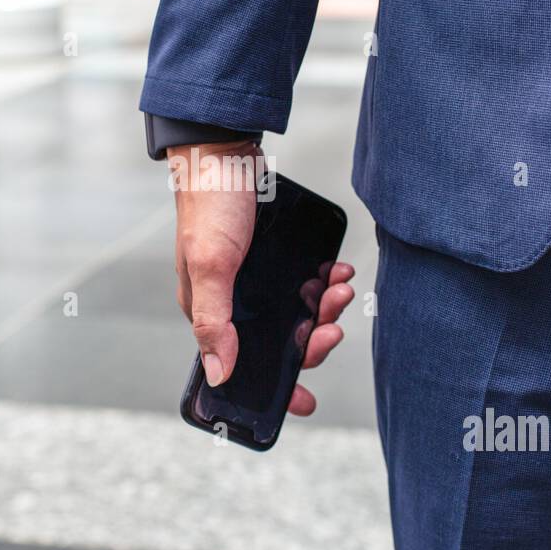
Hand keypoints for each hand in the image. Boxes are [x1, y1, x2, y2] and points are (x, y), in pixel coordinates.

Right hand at [168, 142, 355, 416]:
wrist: (226, 149)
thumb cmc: (210, 204)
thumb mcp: (210, 265)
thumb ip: (215, 322)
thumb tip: (219, 375)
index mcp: (211, 312)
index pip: (244, 364)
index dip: (275, 385)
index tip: (306, 400)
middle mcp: (232, 300)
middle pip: (280, 341)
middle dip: (312, 338)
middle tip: (333, 325)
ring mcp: (255, 279)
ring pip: (298, 312)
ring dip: (324, 307)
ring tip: (340, 288)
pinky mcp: (273, 257)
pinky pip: (305, 282)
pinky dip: (324, 281)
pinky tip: (335, 271)